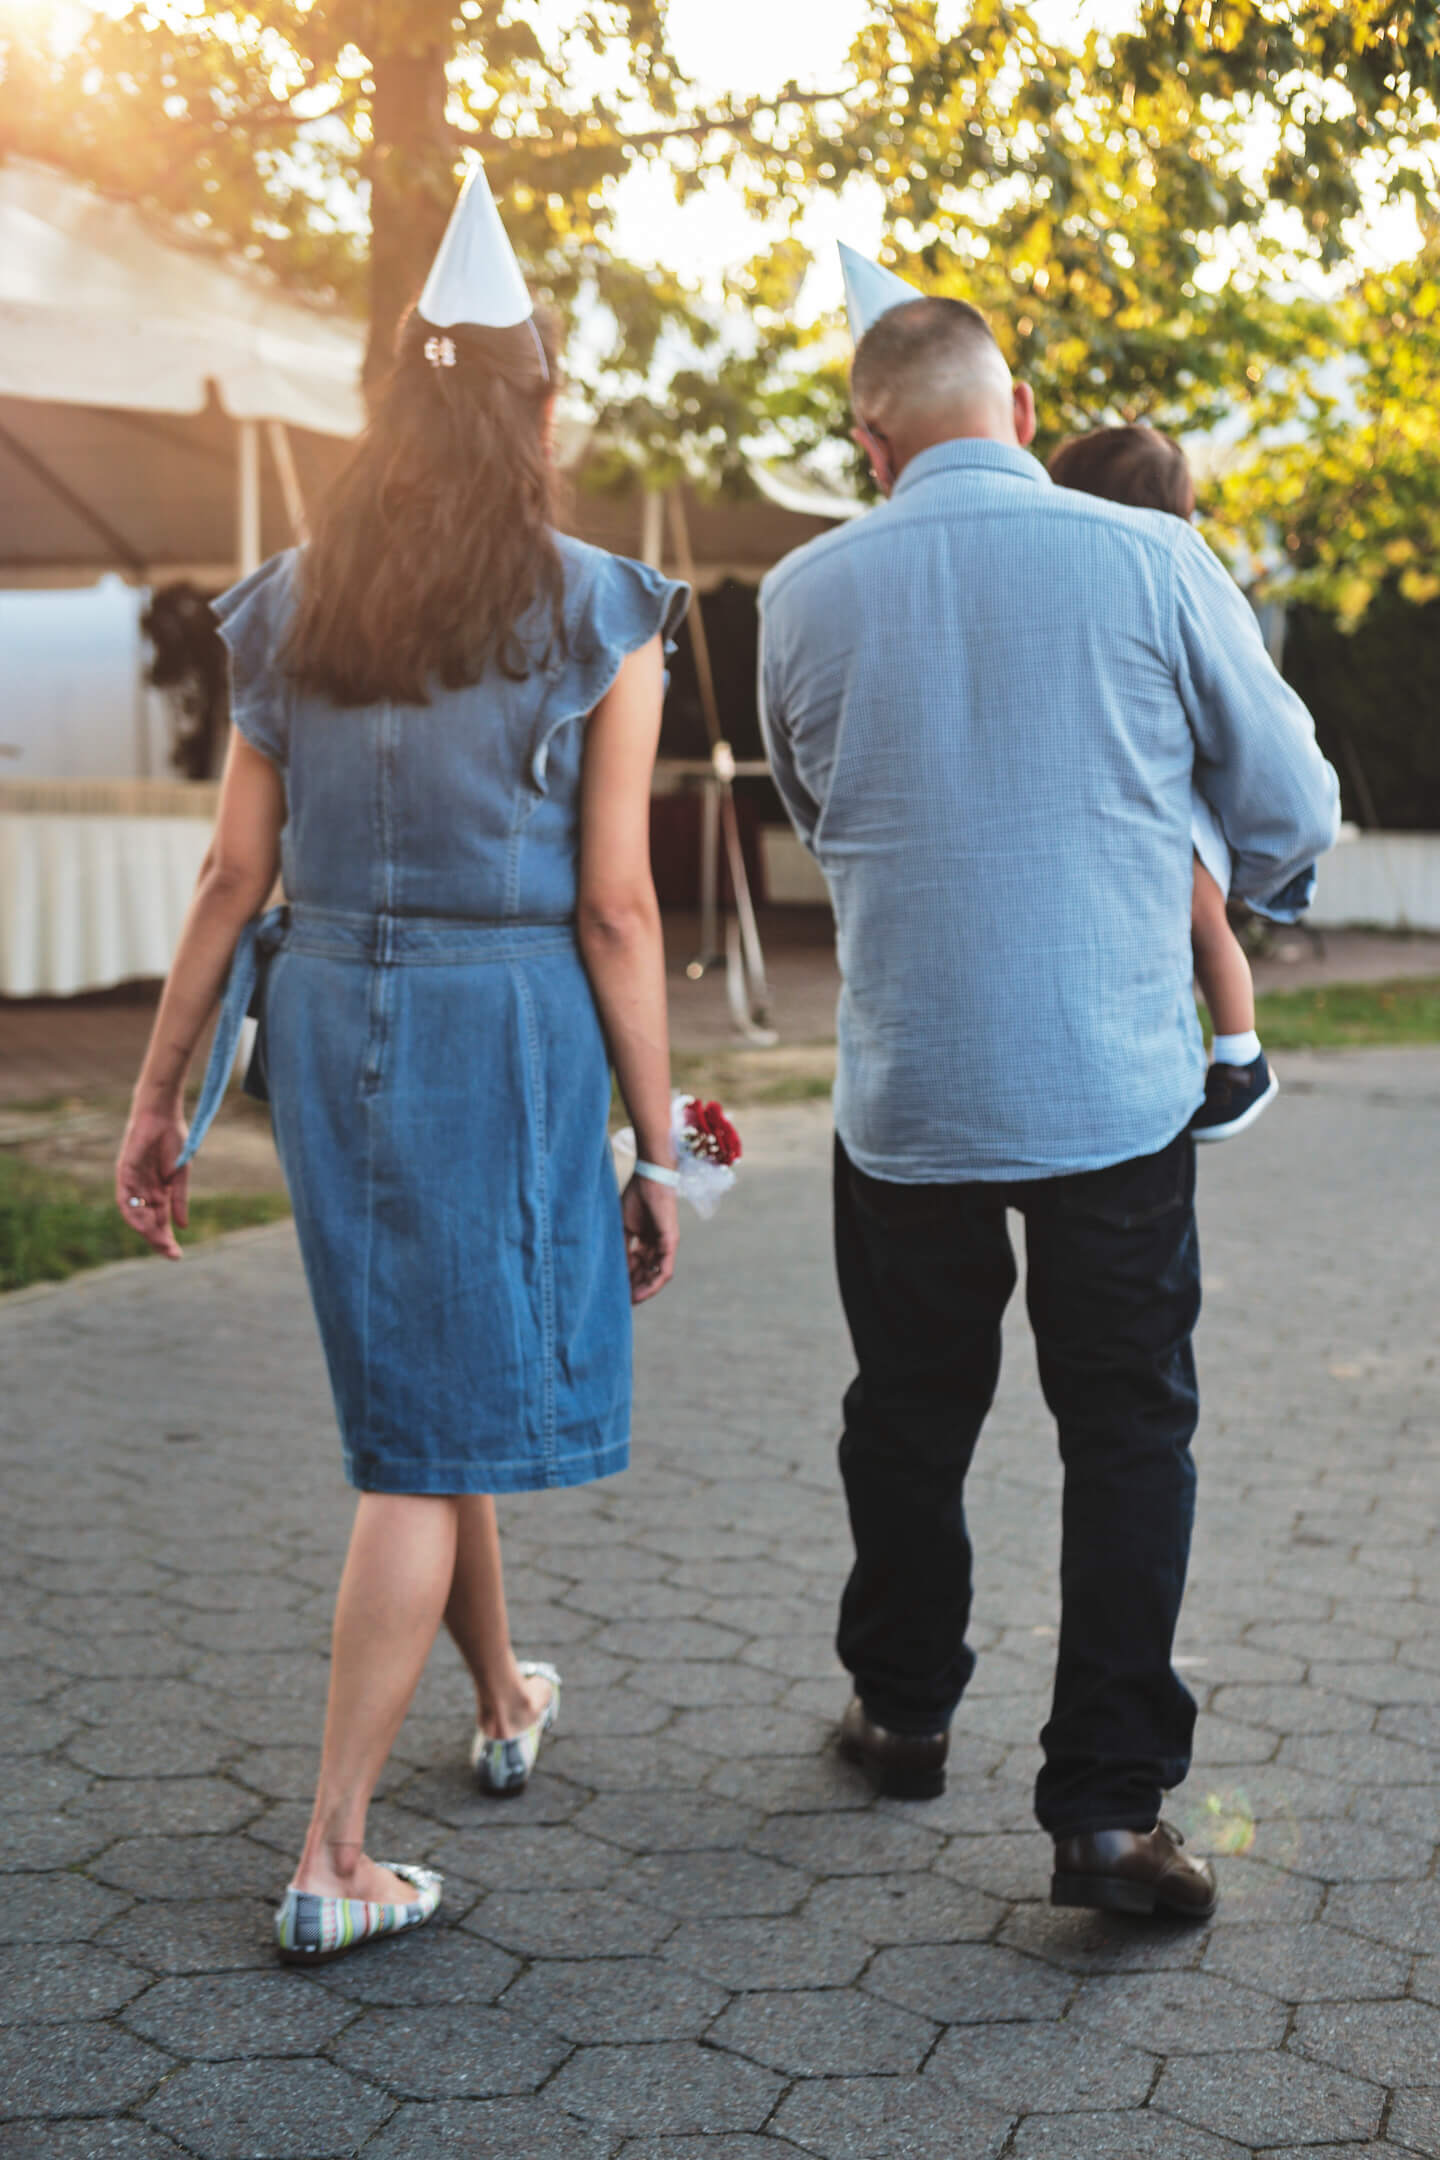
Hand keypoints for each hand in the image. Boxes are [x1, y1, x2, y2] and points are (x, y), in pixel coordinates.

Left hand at [115, 1106, 189, 1260]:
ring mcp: (132, 1182)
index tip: (177, 1255)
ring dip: (146, 1230)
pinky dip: (132, 1212)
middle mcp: (142, 1190)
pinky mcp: (123, 1172)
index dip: (167, 1238)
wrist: (163, 1114)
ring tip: (159, 1242)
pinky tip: (142, 1225)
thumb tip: (182, 1226)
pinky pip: (125, 1198)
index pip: (160, 1221)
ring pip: (135, 1213)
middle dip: (157, 1239)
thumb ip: (179, 1200)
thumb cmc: (173, 1139)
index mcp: (158, 1191)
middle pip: (147, 1221)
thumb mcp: (180, 1175)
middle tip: (171, 1254)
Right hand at [622, 1175, 677, 1303]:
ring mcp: (665, 1245)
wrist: (650, 1179)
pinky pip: (665, 1269)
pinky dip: (655, 1282)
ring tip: (631, 1301)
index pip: (637, 1266)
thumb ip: (622, 1247)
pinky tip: (643, 1292)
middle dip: (635, 1288)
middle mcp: (657, 1245)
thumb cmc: (636, 1197)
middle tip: (622, 1302)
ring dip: (644, 1290)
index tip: (615, 1292)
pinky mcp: (670, 1242)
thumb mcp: (624, 1227)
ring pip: (656, 1275)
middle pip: (646, 1273)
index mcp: (646, 1240)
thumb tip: (614, 1269)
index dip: (627, 1280)